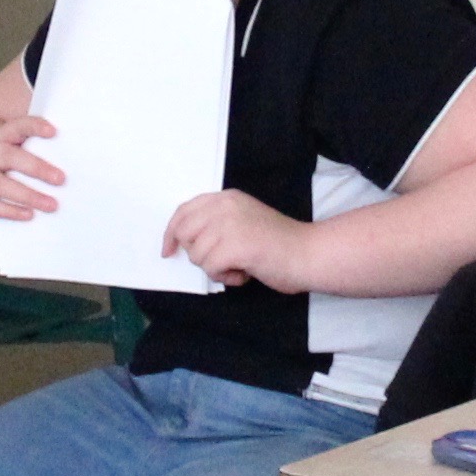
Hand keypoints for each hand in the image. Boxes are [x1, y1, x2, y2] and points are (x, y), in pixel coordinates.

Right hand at [0, 115, 63, 234]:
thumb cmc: (4, 175)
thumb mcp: (15, 160)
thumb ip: (35, 155)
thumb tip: (76, 163)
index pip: (16, 127)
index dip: (33, 127)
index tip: (53, 132)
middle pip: (9, 156)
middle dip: (36, 167)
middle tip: (61, 179)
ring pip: (0, 184)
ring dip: (28, 195)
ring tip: (52, 204)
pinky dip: (10, 211)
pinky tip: (29, 215)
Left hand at [163, 188, 315, 290]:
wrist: (308, 253)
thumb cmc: (279, 244)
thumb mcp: (243, 221)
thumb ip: (217, 223)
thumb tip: (184, 241)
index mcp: (227, 198)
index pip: (184, 210)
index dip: (171, 232)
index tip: (168, 250)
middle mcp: (225, 205)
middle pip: (185, 233)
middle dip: (197, 254)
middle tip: (222, 261)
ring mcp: (229, 224)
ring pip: (197, 255)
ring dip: (216, 269)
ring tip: (242, 266)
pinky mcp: (234, 245)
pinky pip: (211, 268)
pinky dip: (226, 277)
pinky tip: (245, 273)